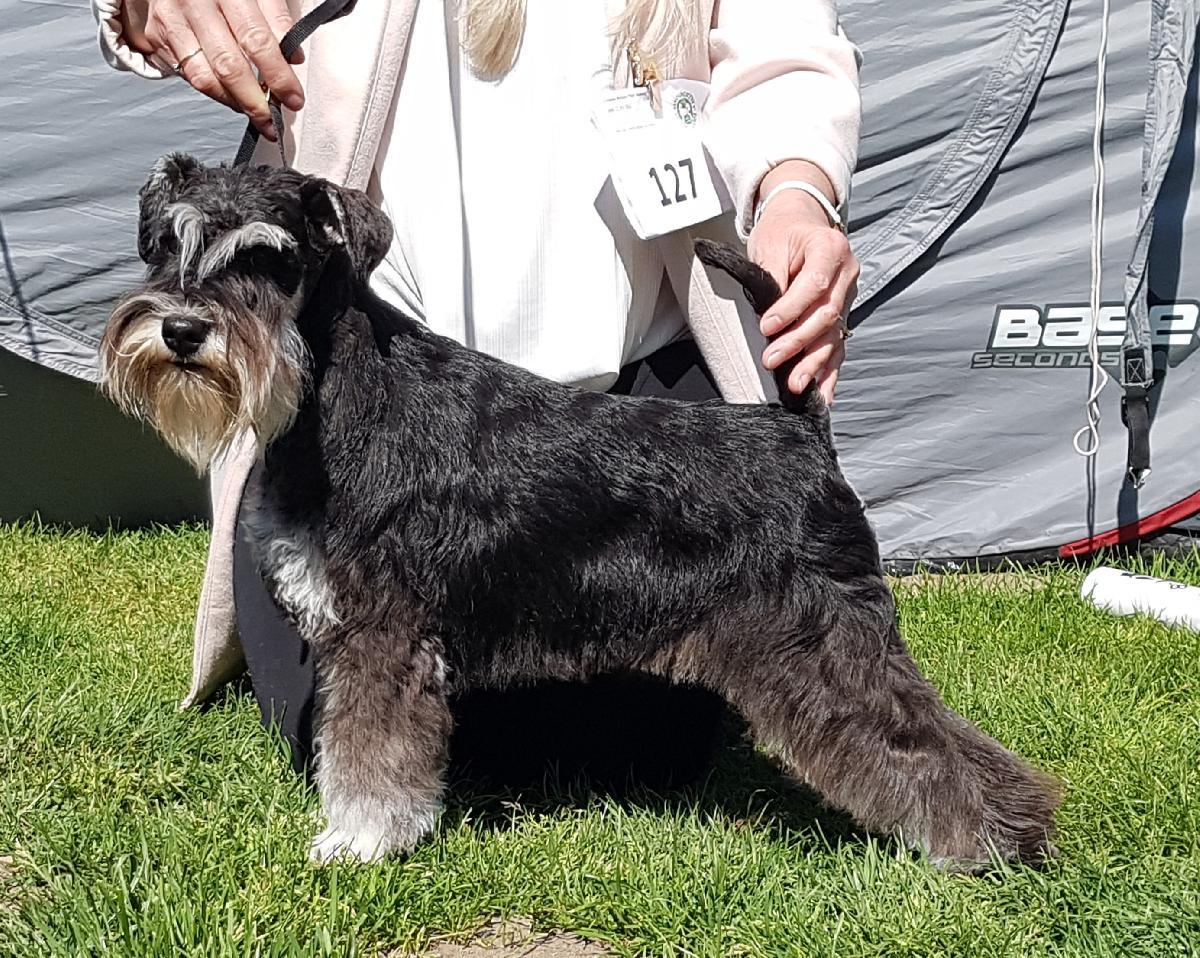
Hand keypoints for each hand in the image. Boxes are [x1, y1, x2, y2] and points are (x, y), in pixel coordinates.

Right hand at [121, 0, 304, 139]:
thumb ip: (277, 19)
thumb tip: (293, 59)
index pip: (257, 40)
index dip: (278, 75)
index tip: (294, 99)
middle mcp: (195, 2)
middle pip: (229, 65)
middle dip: (255, 101)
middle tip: (272, 121)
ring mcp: (172, 18)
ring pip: (205, 77)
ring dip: (234, 102)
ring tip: (254, 113)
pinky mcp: (157, 33)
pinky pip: (188, 75)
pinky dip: (214, 91)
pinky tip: (231, 96)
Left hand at [747, 168, 859, 404]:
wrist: (800, 221)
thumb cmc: (782, 232)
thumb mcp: (770, 245)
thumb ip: (771, 279)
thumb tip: (765, 318)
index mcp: (830, 248)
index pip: (814, 285)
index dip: (790, 309)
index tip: (766, 326)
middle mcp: (847, 274)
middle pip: (826, 315)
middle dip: (798, 342)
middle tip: (771, 360)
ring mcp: (848, 297)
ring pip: (833, 335)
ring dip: (814, 364)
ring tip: (796, 385)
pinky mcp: (842, 316)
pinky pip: (838, 347)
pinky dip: (829, 372)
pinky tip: (823, 395)